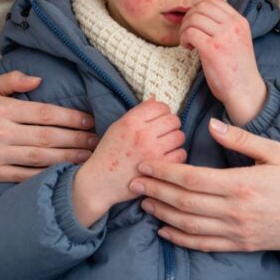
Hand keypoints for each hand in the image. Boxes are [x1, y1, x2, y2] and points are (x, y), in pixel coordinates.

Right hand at [0, 71, 97, 186]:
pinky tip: (64, 173)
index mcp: (1, 108)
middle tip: (97, 140)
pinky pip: (25, 175)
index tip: (90, 120)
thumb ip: (12, 80)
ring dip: (67, 157)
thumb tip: (39, 78)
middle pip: (46, 136)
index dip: (70, 117)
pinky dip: (46, 174)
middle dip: (76, 138)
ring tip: (88, 157)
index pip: (44, 113)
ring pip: (39, 157)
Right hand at [72, 100, 185, 226]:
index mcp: (131, 121)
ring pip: (179, 136)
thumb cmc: (108, 153)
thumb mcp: (117, 127)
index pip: (160, 106)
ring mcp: (151, 151)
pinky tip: (168, 157)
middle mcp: (142, 134)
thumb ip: (137, 113)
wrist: (99, 181)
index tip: (160, 119)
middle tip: (165, 132)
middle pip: (173, 120)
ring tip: (166, 145)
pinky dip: (177, 155)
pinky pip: (180, 154)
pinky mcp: (158, 168)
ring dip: (175, 140)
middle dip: (172, 125)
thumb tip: (155, 99)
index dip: (163, 111)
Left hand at [131, 118, 279, 253]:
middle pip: (184, 201)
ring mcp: (236, 231)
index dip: (164, 172)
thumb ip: (240, 139)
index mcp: (241, 184)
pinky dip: (180, 239)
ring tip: (144, 202)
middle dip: (155, 191)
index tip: (146, 164)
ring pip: (189, 225)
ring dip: (162, 213)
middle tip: (134, 182)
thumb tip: (213, 124)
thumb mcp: (274, 150)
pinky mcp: (240, 244)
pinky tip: (164, 230)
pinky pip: (203, 244)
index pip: (191, 178)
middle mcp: (235, 210)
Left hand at [179, 0, 265, 125]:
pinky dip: (184, 39)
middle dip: (189, 17)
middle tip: (187, 31)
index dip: (199, 9)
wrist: (245, 91)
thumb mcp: (237, 39)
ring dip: (184, 29)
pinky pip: (190, 33)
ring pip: (193, 19)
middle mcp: (233, 25)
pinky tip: (188, 48)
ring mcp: (223, 36)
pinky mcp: (212, 49)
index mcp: (240, 21)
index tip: (196, 23)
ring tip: (187, 41)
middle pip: (201, 7)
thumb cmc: (238, 68)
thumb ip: (225, 25)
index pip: (214, 1)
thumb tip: (201, 14)